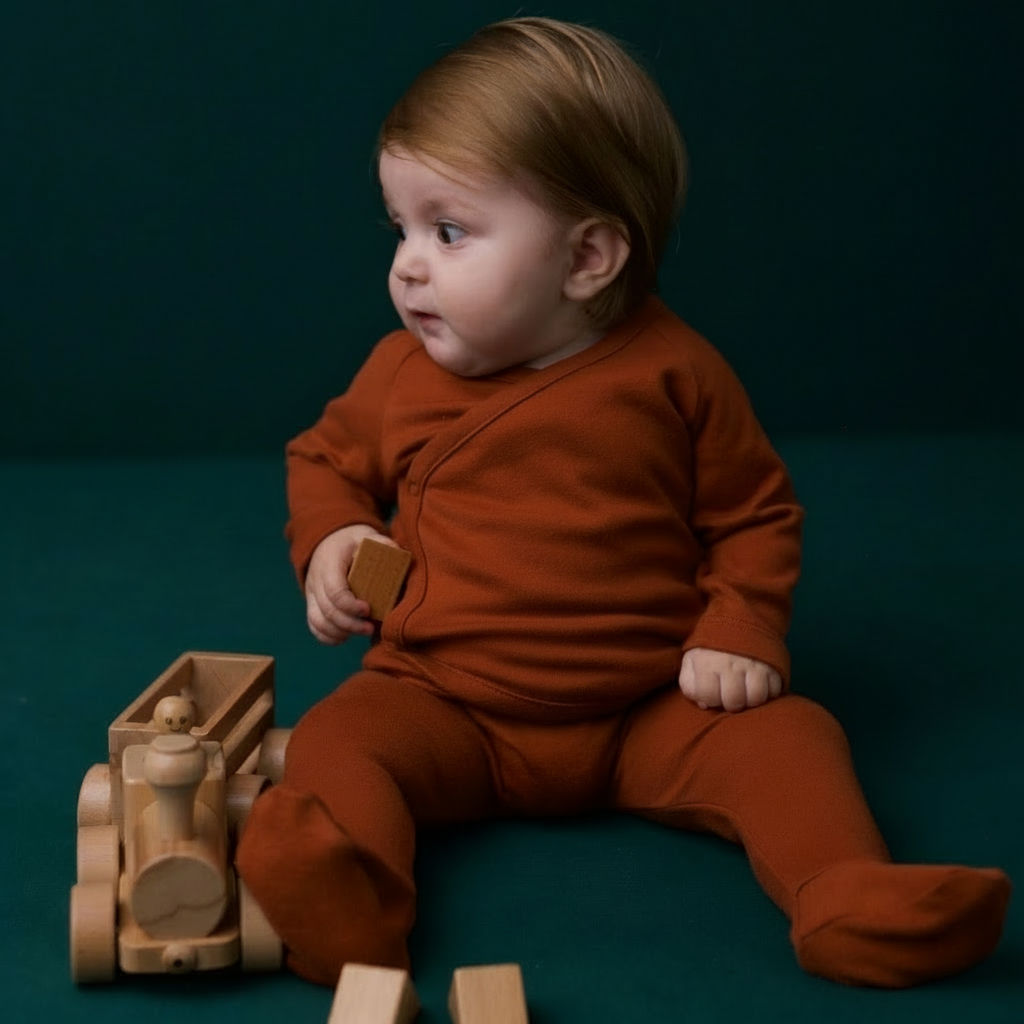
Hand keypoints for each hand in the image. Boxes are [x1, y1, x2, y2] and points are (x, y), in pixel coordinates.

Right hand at [304, 524, 398, 643]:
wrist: (329, 540)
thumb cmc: (352, 541)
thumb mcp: (366, 536)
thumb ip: (382, 544)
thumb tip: (398, 554)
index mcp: (329, 562)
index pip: (334, 590)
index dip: (350, 605)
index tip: (368, 609)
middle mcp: (316, 579)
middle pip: (328, 610)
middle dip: (350, 624)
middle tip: (371, 628)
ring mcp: (311, 593)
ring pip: (318, 621)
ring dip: (340, 632)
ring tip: (362, 632)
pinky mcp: (312, 603)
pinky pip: (314, 625)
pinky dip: (328, 636)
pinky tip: (346, 636)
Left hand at [678, 647, 782, 712]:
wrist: (738, 619)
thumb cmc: (710, 648)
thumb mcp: (691, 661)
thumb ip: (690, 685)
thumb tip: (704, 704)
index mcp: (707, 662)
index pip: (709, 697)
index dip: (710, 700)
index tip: (713, 692)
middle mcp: (730, 663)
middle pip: (734, 701)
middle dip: (731, 704)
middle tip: (731, 696)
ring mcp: (753, 663)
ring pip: (756, 697)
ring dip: (751, 700)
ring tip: (745, 692)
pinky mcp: (772, 664)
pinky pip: (774, 690)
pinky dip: (768, 693)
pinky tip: (758, 685)